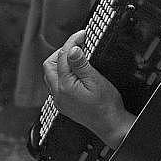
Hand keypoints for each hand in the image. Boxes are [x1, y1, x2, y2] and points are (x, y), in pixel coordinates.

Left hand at [43, 30, 134, 147]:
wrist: (110, 125)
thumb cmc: (106, 105)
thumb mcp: (96, 81)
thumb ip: (81, 65)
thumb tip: (73, 49)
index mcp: (65, 86)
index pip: (62, 56)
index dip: (72, 42)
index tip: (82, 35)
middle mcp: (58, 94)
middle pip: (49, 65)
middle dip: (61, 52)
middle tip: (77, 45)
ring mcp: (59, 100)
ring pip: (51, 75)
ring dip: (60, 63)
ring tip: (76, 56)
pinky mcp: (63, 105)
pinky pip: (56, 84)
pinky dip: (62, 74)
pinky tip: (75, 72)